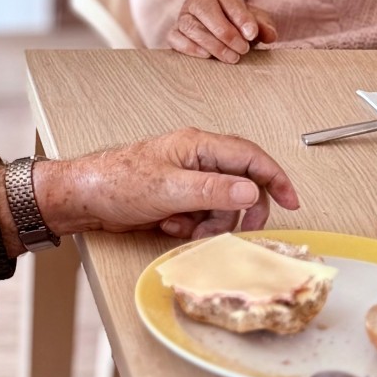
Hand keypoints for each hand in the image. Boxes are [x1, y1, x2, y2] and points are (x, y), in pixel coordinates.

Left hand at [32, 129, 299, 241]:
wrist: (85, 199)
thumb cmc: (117, 182)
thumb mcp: (169, 189)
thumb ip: (213, 190)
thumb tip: (251, 191)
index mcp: (198, 145)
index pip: (250, 156)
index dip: (275, 178)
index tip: (291, 202)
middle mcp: (196, 159)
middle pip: (241, 185)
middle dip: (238, 211)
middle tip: (233, 231)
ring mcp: (187, 179)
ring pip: (222, 206)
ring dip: (209, 223)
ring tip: (183, 228)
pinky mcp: (178, 198)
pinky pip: (202, 216)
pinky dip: (192, 227)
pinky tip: (170, 226)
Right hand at [167, 0, 277, 62]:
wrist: (217, 27)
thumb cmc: (237, 22)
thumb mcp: (254, 20)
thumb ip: (263, 26)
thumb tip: (270, 36)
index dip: (239, 15)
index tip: (251, 34)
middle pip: (204, 9)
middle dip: (225, 32)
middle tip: (243, 49)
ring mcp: (183, 15)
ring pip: (190, 26)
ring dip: (212, 44)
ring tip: (232, 58)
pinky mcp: (174, 32)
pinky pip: (175, 37)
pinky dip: (189, 48)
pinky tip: (207, 56)